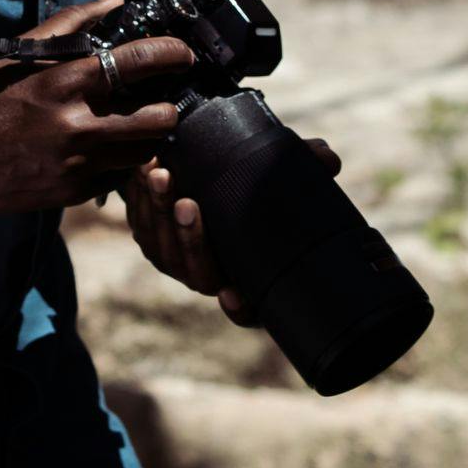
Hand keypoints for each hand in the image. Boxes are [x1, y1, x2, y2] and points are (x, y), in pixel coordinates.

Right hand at [0, 0, 192, 217]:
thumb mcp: (22, 54)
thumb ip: (72, 24)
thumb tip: (116, 2)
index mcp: (66, 82)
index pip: (138, 61)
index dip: (171, 54)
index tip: (184, 54)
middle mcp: (79, 124)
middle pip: (157, 118)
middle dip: (170, 108)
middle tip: (166, 101)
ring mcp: (80, 162)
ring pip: (144, 152)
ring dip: (149, 139)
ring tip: (141, 128)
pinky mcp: (75, 191)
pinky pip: (116, 176)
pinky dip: (118, 162)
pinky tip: (105, 151)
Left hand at [123, 137, 341, 325]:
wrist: (210, 174)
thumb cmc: (254, 186)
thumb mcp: (280, 178)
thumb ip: (305, 168)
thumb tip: (328, 158)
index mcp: (245, 277)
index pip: (246, 309)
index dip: (239, 308)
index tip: (233, 294)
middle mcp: (209, 276)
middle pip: (195, 269)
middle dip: (189, 237)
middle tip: (187, 204)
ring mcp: (175, 259)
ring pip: (162, 245)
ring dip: (158, 210)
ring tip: (159, 174)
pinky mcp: (151, 236)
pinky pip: (141, 222)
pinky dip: (139, 197)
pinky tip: (142, 169)